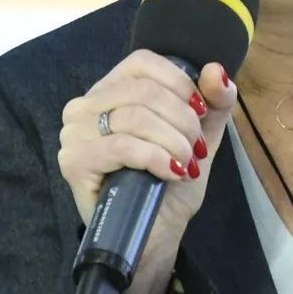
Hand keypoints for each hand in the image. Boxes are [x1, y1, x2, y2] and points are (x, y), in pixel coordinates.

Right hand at [58, 49, 235, 246]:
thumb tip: (217, 70)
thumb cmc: (170, 179)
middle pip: (144, 92)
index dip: (179, 83)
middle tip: (196, 149)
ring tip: (186, 165)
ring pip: (135, 118)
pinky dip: (156, 158)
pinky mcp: (75, 161)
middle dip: (182, 121)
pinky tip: (171, 173)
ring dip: (173, 143)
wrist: (156, 231)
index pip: (143, 62)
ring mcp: (75, 132)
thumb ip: (214, 100)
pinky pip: (123, 147)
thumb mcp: (201, 134)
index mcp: (112, 88)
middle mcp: (86, 104)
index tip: (202, 111)